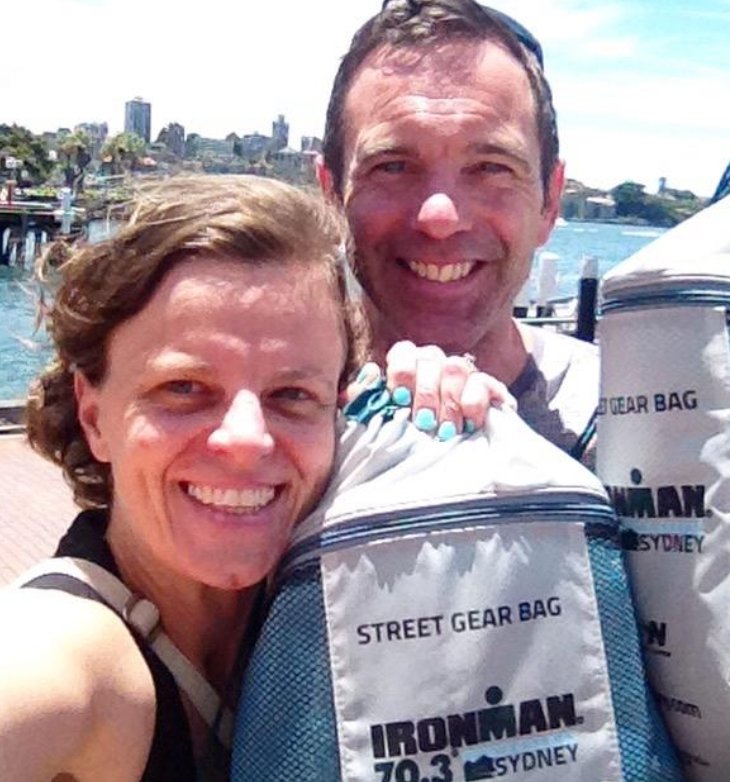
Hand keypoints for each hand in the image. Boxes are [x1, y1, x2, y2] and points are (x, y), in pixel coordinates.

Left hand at [344, 341, 515, 439]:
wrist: (446, 461)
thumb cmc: (407, 437)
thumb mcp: (379, 422)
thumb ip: (363, 403)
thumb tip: (353, 391)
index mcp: (409, 367)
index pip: (404, 351)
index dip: (402, 372)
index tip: (399, 398)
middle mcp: (435, 365)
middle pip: (431, 358)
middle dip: (426, 392)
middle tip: (424, 422)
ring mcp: (463, 375)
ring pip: (456, 367)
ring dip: (449, 399)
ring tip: (446, 429)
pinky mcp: (490, 390)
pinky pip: (485, 382)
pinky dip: (476, 402)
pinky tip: (470, 422)